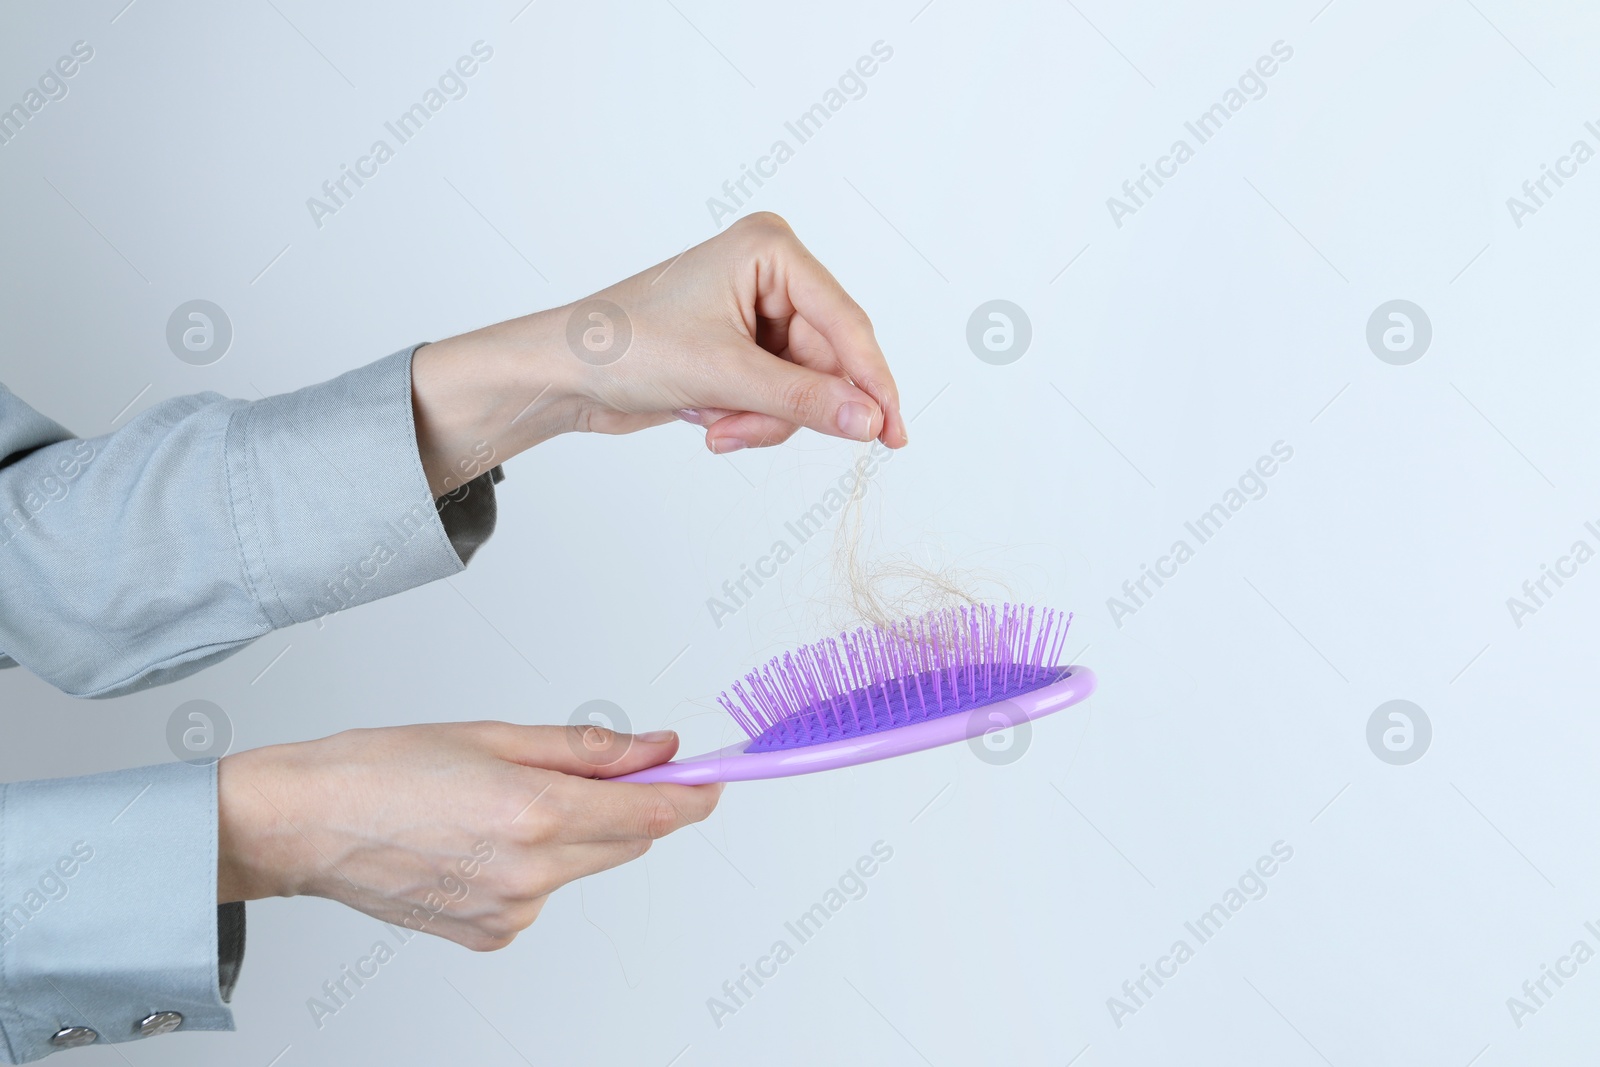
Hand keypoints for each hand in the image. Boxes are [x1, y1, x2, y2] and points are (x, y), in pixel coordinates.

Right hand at [217, 723, 721, 950]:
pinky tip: (481, 839)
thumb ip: (589, 747)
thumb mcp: (495, 734)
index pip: (654, 810)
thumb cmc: (383, 769)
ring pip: (585, 864)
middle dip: (628, 801)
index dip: (693, 792)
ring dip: (573, 832)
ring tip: (503, 800)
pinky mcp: (493, 936)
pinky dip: (535, 863)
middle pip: (628, 839)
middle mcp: (532, 873)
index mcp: (536, 813)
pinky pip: (545, 892)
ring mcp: (513, 912)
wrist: (305, 826)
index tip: (713, 777)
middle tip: (594, 766)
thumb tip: (658, 746)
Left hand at [411, 213, 906, 495]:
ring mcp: (757, 313)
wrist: (561, 372)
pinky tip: (706, 419)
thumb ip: (805, 400)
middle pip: (826, 363)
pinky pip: (777, 398)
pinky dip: (748, 420)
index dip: (873, 384)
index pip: (847, 324)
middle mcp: (771, 274)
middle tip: (743, 432)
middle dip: (788, 408)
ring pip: (803, 389)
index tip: (893, 434)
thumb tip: (870, 422)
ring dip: (763, 420)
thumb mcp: (724, 377)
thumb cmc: (624, 347)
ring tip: (716, 426)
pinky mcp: (741, 349)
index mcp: (772, 250)